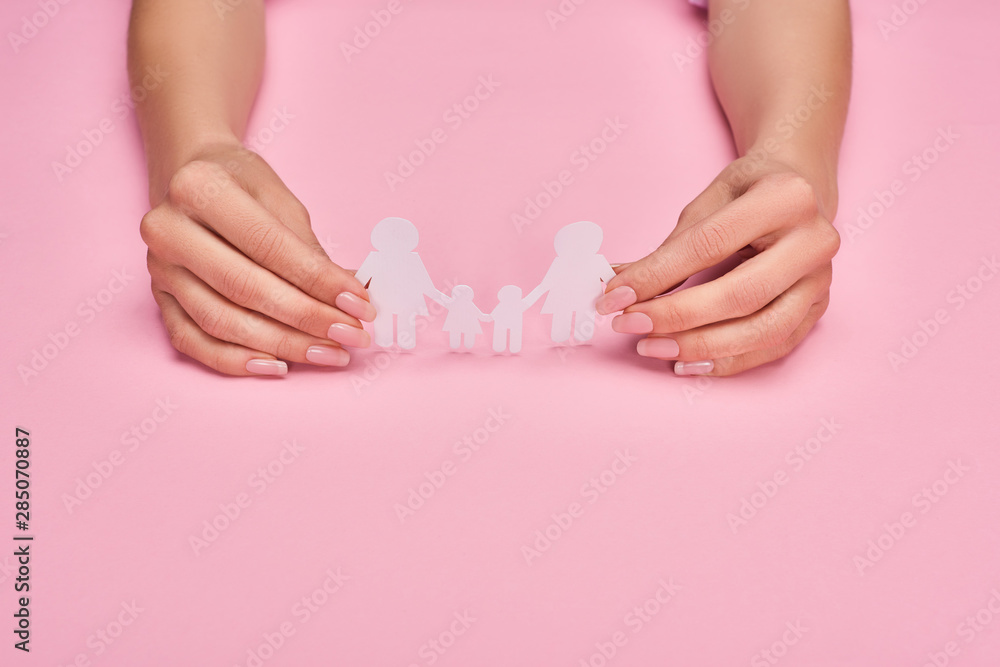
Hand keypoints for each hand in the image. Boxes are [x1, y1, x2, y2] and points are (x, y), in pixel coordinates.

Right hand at [140, 141, 375, 375]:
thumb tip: (351, 295)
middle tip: (351, 335)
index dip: (318, 280)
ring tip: (329, 352)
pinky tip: (279, 366)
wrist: (187, 177)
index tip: (359, 304)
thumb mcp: (278, 197)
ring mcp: (158, 269)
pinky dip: (236, 361)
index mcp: (199, 189)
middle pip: (244, 288)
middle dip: (307, 318)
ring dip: (282, 344)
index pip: (268, 246)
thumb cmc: (239, 184)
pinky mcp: (157, 299)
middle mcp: (167, 230)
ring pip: (221, 321)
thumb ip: (308, 247)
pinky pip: (193, 342)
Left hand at [597, 158, 840, 375]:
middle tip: (628, 324)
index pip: (710, 245)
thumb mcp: (709, 201)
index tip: (614, 295)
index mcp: (785, 197)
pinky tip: (685, 363)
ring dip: (700, 346)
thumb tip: (616, 286)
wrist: (802, 189)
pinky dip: (727, 361)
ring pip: (762, 330)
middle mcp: (814, 240)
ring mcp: (822, 280)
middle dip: (676, 316)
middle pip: (740, 294)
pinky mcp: (819, 309)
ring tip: (651, 347)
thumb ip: (668, 247)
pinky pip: (774, 347)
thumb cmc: (749, 192)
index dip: (657, 275)